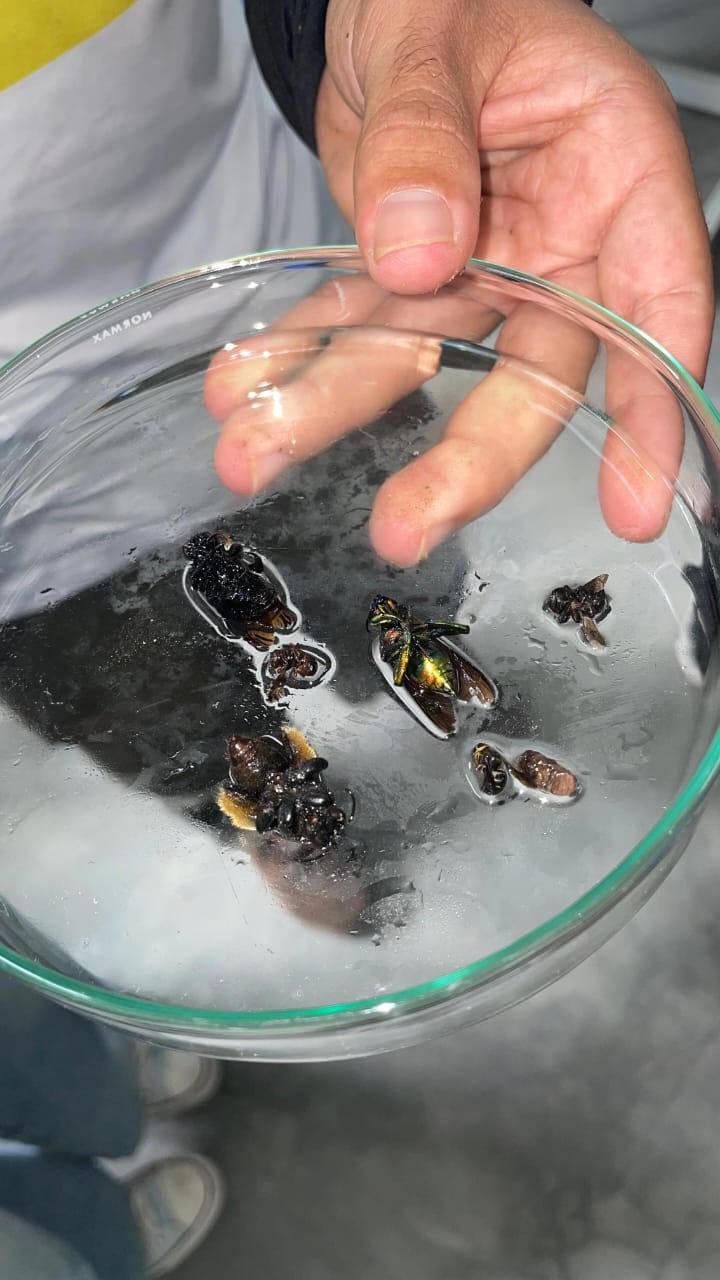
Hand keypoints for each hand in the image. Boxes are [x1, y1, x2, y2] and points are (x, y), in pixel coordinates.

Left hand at [209, 0, 712, 564]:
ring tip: (250, 452)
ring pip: (424, 359)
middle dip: (467, 457)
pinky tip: (240, 392)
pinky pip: (352, 325)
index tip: (635, 503)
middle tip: (404, 528)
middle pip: (535, 371)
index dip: (653, 409)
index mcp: (612, 170)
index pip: (658, 305)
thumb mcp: (436, 34)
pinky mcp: (405, 273)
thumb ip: (428, 137)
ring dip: (336, 409)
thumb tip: (419, 256)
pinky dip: (294, 359)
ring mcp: (481, 265)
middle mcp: (557, 239)